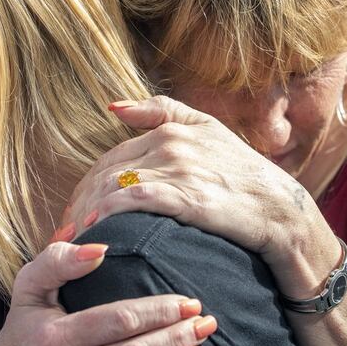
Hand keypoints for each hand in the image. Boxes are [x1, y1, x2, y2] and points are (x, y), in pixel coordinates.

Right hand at [0, 241, 211, 345]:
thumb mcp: (29, 286)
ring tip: (200, 342)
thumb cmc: (24, 323)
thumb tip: (100, 250)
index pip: (117, 321)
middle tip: (206, 321)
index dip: (157, 311)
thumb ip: (57, 260)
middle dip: (175, 336)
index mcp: (55, 337)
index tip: (188, 301)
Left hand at [61, 96, 337, 293]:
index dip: (86, 186)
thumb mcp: (208, 130)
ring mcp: (179, 169)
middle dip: (79, 203)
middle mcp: (170, 144)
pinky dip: (110, 213)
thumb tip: (112, 106)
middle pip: (105, 173)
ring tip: (74, 239)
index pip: (110, 158)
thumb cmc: (243, 174)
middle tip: (65, 231)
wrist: (281, 209)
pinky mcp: (187, 196)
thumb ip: (162, 112)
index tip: (74, 212)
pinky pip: (134, 201)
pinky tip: (97, 229)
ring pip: (113, 186)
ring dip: (87, 212)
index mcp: (170, 130)